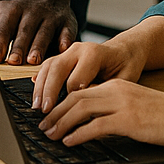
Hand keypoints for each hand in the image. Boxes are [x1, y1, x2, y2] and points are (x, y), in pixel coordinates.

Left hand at [0, 0, 77, 64]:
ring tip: (34, 61)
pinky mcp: (67, 22)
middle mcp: (32, 12)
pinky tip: (62, 50)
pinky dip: (65, 40)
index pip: (4, 27)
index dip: (0, 41)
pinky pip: (67, 32)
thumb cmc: (15, 11)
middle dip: (19, 46)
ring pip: (45, 32)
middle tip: (13, 61)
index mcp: (12, 11)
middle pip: (25, 31)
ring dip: (39, 46)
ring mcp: (51, 17)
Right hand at [31, 36, 147, 111]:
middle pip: (57, 69)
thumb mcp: (124, 79)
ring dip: (40, 88)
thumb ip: (106, 89)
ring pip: (48, 67)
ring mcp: (68, 52)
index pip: (76, 78)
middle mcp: (78, 49)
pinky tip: (36, 96)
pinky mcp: (62, 57)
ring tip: (36, 107)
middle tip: (44, 111)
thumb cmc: (126, 65)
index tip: (67, 113)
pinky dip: (39, 82)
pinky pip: (46, 68)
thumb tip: (87, 102)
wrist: (125, 51)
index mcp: (94, 53)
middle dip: (48, 91)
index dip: (71, 97)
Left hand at [37, 78, 163, 149]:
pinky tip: (69, 141)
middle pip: (74, 97)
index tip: (49, 114)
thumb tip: (92, 124)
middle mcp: (116, 90)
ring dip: (60, 122)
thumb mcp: (136, 106)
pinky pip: (96, 126)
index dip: (60, 102)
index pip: (80, 90)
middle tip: (42, 126)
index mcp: (117, 85)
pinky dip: (78, 134)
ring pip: (80, 109)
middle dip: (54, 112)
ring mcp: (122, 104)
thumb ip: (114, 109)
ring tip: (50, 134)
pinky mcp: (129, 120)